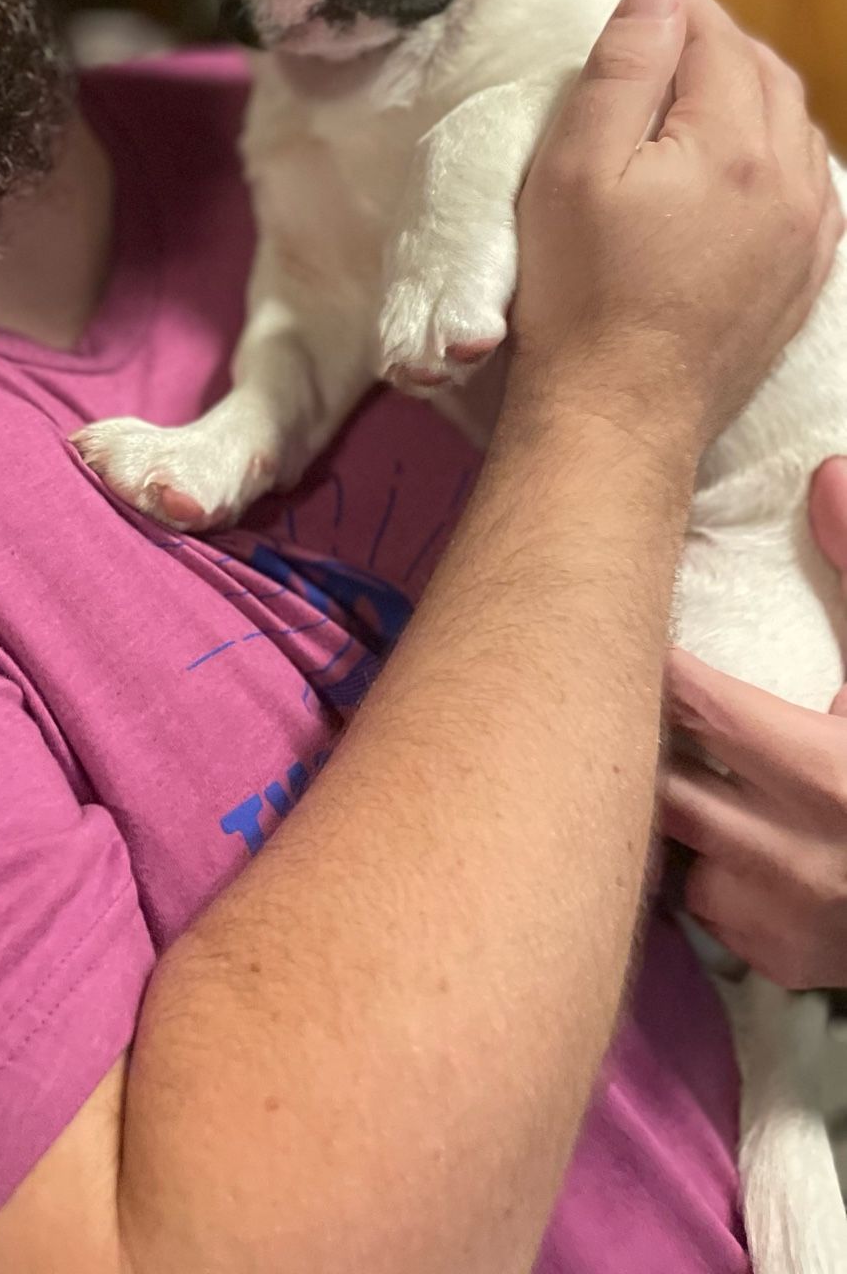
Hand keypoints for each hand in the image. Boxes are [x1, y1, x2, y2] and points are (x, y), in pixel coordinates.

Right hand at [513, 0, 840, 453]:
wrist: (620, 412)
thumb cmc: (579, 292)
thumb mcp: (575, 167)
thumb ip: (624, 69)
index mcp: (734, 145)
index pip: (717, 40)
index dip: (678, 7)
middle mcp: (792, 181)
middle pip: (766, 76)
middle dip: (718, 44)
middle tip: (663, 37)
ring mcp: (808, 234)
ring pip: (796, 128)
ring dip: (751, 94)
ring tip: (695, 93)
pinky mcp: (804, 277)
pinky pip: (811, 185)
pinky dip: (776, 150)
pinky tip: (740, 161)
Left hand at [660, 460, 846, 987]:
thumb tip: (826, 471)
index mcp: (822, 771)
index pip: (682, 699)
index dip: (645, 657)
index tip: (611, 615)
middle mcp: (785, 852)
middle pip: (651, 773)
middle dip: (631, 729)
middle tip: (606, 677)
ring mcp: (776, 916)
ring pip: (663, 843)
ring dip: (657, 800)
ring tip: (643, 750)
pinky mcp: (777, 961)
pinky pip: (699, 906)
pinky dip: (698, 866)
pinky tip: (713, 829)